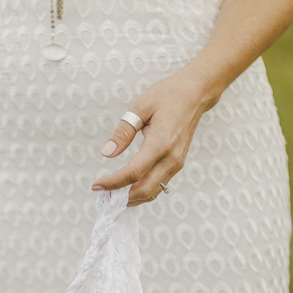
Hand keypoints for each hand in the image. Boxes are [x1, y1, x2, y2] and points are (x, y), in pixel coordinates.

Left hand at [92, 65, 216, 205]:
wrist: (196, 93)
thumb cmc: (168, 95)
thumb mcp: (140, 107)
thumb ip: (123, 132)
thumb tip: (107, 152)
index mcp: (160, 144)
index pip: (133, 173)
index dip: (113, 183)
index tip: (96, 186)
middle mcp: (171, 158)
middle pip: (143, 190)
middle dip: (121, 197)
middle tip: (102, 195)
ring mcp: (176, 164)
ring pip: (151, 192)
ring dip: (131, 198)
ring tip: (112, 195)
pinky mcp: (177, 165)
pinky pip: (158, 186)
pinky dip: (141, 192)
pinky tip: (127, 189)